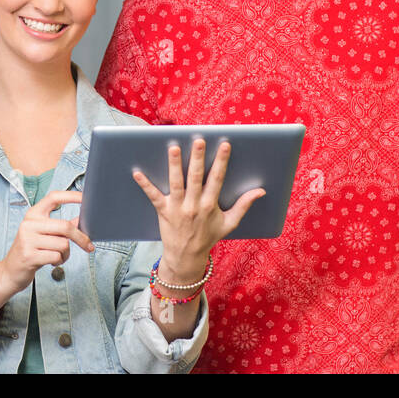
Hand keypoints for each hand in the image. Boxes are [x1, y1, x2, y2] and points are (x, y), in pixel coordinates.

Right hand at [0, 190, 93, 295]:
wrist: (10, 271)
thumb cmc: (31, 250)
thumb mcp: (44, 234)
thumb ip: (61, 226)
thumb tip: (82, 219)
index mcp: (33, 214)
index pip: (53, 197)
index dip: (71, 196)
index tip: (86, 198)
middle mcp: (29, 224)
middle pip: (65, 226)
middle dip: (81, 238)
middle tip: (88, 246)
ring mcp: (27, 240)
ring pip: (63, 244)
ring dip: (66, 253)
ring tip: (58, 256)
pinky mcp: (29, 256)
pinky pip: (57, 256)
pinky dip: (60, 261)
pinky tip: (52, 262)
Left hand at [132, 139, 263, 279]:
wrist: (186, 256)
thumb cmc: (208, 237)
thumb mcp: (230, 223)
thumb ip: (244, 205)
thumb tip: (260, 191)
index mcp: (210, 205)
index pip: (217, 179)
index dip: (221, 162)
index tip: (224, 145)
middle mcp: (194, 205)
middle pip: (195, 177)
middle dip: (197, 158)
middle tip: (198, 140)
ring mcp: (177, 208)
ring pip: (176, 183)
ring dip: (174, 165)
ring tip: (172, 148)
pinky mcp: (163, 211)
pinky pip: (153, 196)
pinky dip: (145, 185)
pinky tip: (137, 172)